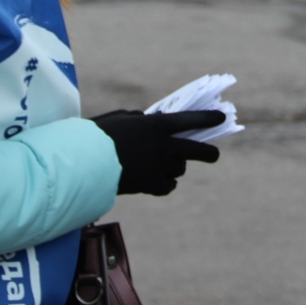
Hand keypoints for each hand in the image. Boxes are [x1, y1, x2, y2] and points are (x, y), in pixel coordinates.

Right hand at [91, 109, 223, 195]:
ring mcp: (158, 166)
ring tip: (165, 164)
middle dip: (208, 153)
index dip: (207, 118)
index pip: (189, 119)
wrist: (85, 163)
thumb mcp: (121, 119)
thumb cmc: (98, 136)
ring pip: (179, 168)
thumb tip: (153, 122)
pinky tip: (158, 181)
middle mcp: (162, 145)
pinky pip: (168, 186)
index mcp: (156, 125)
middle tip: (214, 154)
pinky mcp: (150, 185)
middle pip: (195, 149)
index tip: (220, 118)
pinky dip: (166, 183)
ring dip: (176, 166)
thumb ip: (141, 120)